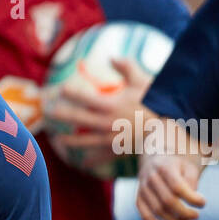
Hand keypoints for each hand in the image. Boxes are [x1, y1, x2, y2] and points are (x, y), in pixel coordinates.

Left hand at [44, 57, 152, 171]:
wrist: (170, 128)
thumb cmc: (158, 102)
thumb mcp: (143, 80)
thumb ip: (126, 67)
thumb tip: (111, 57)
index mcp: (110, 104)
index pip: (82, 96)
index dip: (70, 91)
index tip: (61, 89)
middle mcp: (105, 122)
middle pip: (76, 118)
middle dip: (60, 114)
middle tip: (48, 111)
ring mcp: (110, 138)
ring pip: (83, 140)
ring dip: (69, 140)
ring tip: (59, 140)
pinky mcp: (118, 149)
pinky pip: (101, 157)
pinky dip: (92, 160)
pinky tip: (83, 162)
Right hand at [136, 148, 205, 219]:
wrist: (157, 153)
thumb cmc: (179, 161)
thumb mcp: (189, 165)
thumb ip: (191, 180)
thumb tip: (191, 199)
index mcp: (164, 167)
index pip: (177, 187)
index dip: (191, 199)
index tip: (203, 203)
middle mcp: (150, 178)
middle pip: (167, 201)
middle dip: (184, 213)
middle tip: (196, 217)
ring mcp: (142, 188)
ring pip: (156, 211)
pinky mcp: (139, 198)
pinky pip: (144, 214)